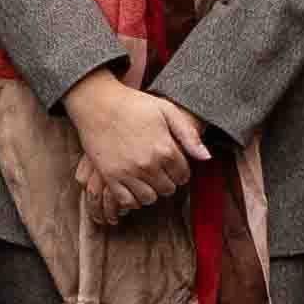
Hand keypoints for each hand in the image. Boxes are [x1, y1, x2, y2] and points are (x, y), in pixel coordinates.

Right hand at [66, 69, 206, 222]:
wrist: (97, 103)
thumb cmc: (133, 104)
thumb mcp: (167, 110)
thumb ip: (189, 135)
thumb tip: (206, 158)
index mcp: (165, 149)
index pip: (183, 175)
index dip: (181, 171)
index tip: (174, 165)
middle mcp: (148, 164)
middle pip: (167, 189)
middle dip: (167, 181)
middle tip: (160, 171)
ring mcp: (128, 172)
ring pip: (149, 199)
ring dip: (151, 191)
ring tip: (147, 179)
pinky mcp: (110, 176)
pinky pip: (126, 201)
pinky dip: (132, 199)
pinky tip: (132, 186)